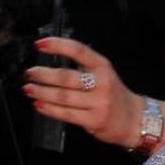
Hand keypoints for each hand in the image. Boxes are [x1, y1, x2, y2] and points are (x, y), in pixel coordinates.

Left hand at [23, 37, 142, 148]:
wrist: (135, 119)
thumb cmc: (115, 95)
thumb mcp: (105, 74)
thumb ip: (83, 68)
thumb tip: (51, 64)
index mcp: (103, 68)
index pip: (79, 51)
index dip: (58, 45)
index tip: (40, 44)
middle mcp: (102, 83)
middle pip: (67, 77)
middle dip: (43, 74)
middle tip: (30, 73)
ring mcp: (99, 103)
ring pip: (63, 96)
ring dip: (42, 92)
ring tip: (29, 89)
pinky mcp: (94, 120)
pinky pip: (66, 114)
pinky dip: (49, 109)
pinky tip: (39, 105)